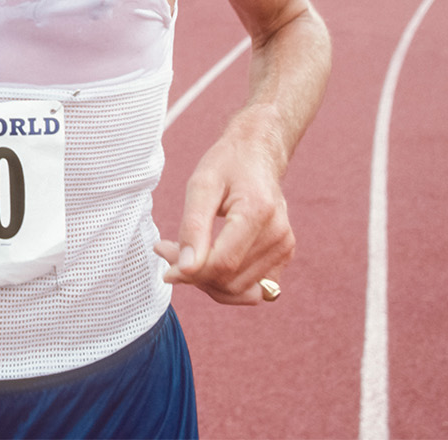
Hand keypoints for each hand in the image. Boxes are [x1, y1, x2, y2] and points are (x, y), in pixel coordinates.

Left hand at [154, 136, 295, 304]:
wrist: (258, 155)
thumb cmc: (228, 165)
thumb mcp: (201, 185)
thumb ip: (192, 228)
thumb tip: (184, 270)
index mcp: (258, 213)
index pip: (222, 264)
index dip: (188, 270)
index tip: (163, 251)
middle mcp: (278, 235)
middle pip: (230, 282)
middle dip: (193, 275)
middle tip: (169, 249)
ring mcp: (284, 248)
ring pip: (239, 291)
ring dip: (208, 282)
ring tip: (188, 255)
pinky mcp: (283, 256)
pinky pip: (252, 290)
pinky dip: (227, 284)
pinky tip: (209, 261)